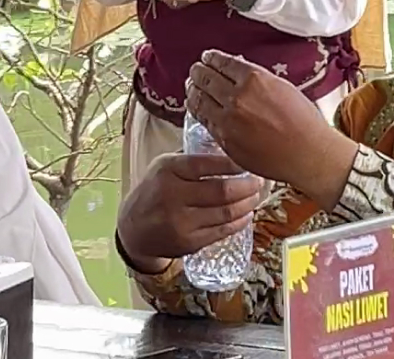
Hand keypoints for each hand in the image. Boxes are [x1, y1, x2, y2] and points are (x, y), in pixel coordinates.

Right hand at [115, 152, 265, 272]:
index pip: (206, 164)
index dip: (232, 163)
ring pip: (226, 212)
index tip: (248, 161)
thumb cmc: (154, 191)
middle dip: (247, 186)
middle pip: (222, 191)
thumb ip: (192, 160)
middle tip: (259, 181)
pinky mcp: (189, 242)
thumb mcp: (164, 166)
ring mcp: (182, 222)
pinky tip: (247, 213)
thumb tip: (229, 150)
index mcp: (169, 170)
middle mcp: (174, 195)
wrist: (134, 228)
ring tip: (256, 196)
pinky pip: (222, 231)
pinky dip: (239, 222)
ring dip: (247, 204)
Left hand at [186, 50, 358, 208]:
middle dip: (198, 72)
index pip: (221, 62)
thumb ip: (257, 78)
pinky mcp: (225, 140)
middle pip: (205, 78)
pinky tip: (198, 108)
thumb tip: (237, 71)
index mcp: (253, 78)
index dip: (210, 58)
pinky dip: (198, 111)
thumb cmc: (303, 121)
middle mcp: (237, 97)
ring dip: (193, 91)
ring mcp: (229, 120)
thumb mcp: (282, 87)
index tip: (206, 58)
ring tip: (191, 87)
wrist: (308, 154)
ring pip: (199, 100)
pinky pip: (204, 121)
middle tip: (195, 70)